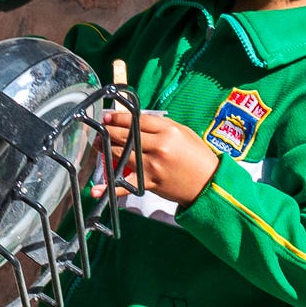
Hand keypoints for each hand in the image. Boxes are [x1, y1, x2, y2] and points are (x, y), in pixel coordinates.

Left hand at [101, 109, 220, 206]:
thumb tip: (135, 120)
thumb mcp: (183, 132)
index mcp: (168, 131)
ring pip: (120, 154)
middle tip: (99, 129)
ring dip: (105, 149)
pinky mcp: (149, 182)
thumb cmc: (197, 156)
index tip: (107, 117)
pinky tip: (96, 190)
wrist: (209, 183)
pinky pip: (126, 185)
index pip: (136, 120)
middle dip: (108, 131)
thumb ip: (160, 126)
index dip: (118, 117)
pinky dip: (110, 189)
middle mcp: (158, 147)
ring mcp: (152, 166)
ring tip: (98, 144)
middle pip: (125, 136)